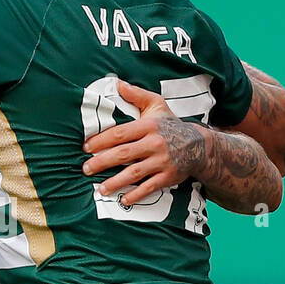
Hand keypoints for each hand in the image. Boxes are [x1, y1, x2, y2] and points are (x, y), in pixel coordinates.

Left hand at [81, 80, 203, 203]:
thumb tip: (116, 84)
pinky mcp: (168, 176)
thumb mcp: (157, 105)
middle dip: (102, 162)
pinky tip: (123, 199)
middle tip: (85, 168)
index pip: (120, 133)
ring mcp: (162, 161)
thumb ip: (136, 95)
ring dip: (116, 182)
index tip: (86, 148)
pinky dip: (136, 194)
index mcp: (149, 126)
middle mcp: (155, 143)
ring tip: (100, 188)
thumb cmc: (170, 125)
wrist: (198, 145)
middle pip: (124, 154)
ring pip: (135, 173)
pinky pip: (149, 187)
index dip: (101, 141)